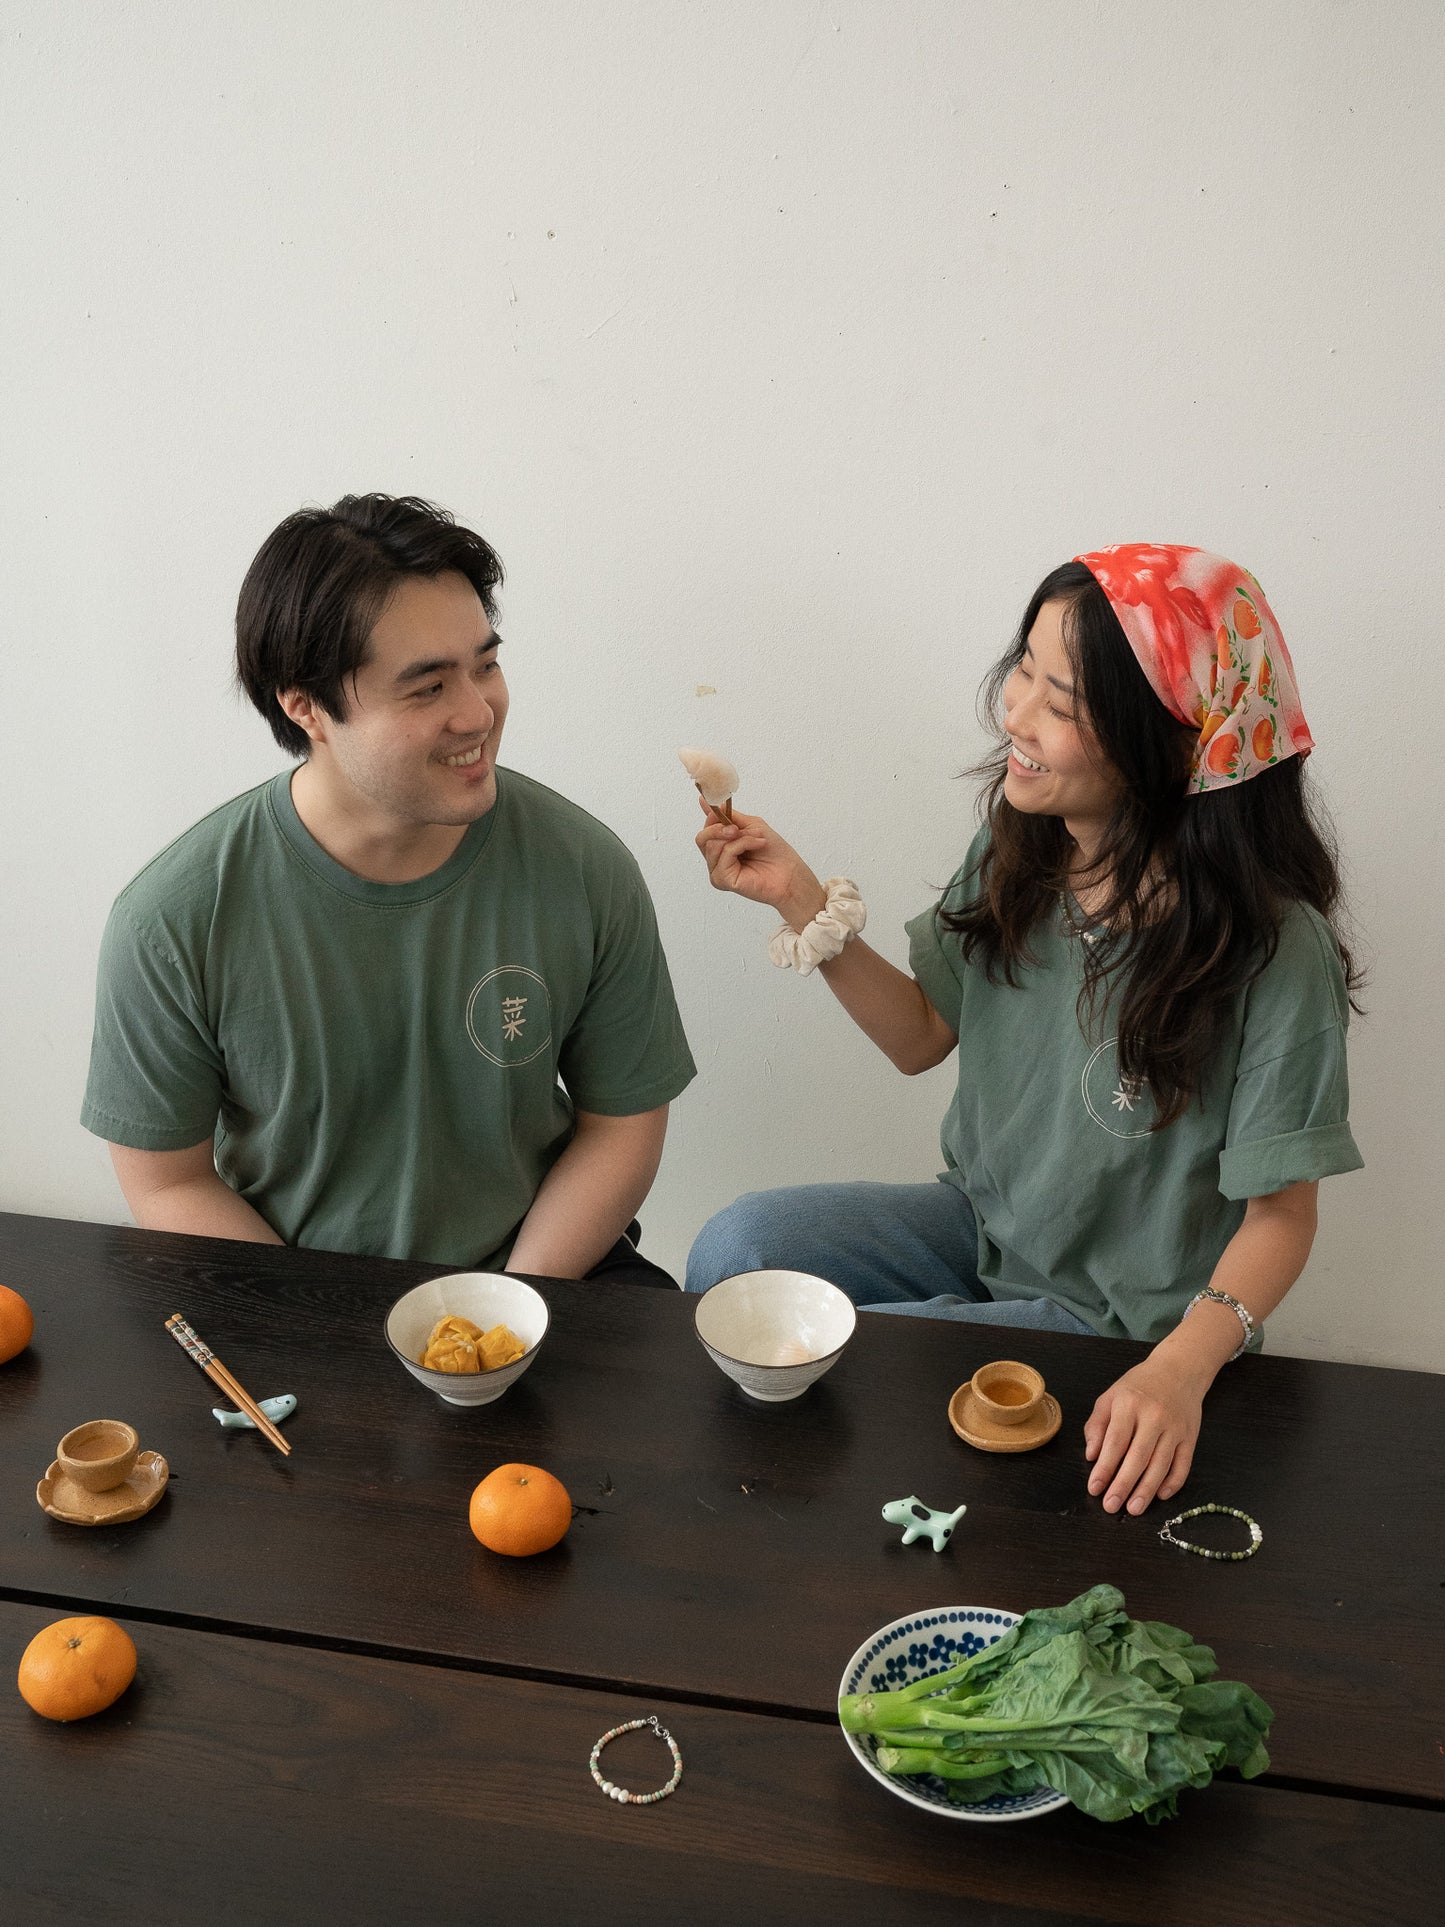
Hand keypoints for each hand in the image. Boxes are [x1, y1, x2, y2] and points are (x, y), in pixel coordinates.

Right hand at [694, 798, 826, 927]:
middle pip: (701, 838)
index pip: (705, 830)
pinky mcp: (722, 880)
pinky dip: (741, 844)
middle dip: (718, 827)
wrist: (790, 872)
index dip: (711, 816)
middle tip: (737, 828)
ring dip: (739, 837)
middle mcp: (717, 860)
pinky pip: (725, 854)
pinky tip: (757, 846)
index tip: (719, 805)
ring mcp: (718, 871)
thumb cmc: (775, 852)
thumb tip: (707, 802)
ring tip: (758, 839)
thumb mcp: (751, 825)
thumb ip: (728, 815)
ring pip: (713, 845)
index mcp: (722, 847)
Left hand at [1082, 1354, 1204, 1514]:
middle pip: (1138, 1457)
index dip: (1104, 1468)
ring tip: (1134, 1509)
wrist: (1178, 1370)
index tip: (1094, 1489)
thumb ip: (1097, 1425)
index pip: (1115, 1442)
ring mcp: (1175, 1428)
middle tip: (1111, 1506)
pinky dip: (1173, 1483)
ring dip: (1146, 1490)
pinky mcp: (1191, 1437)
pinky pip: (1183, 1465)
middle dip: (1123, 1485)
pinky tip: (1160, 1495)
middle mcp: (1154, 1417)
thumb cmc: (1138, 1386)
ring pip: (1160, 1464)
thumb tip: (1092, 1456)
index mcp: (1129, 1405)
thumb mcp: (1110, 1397)